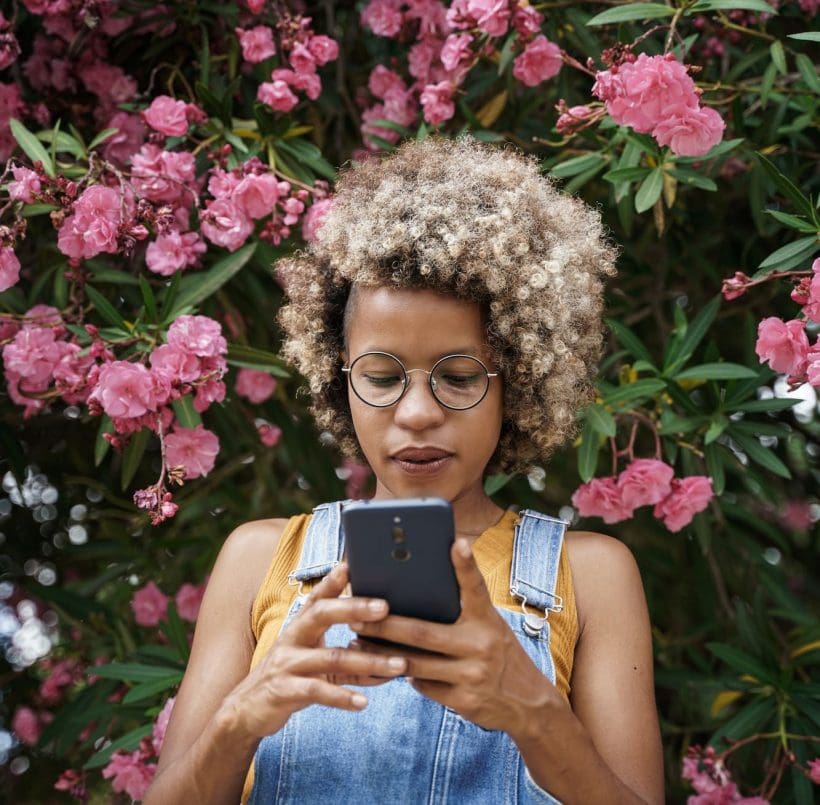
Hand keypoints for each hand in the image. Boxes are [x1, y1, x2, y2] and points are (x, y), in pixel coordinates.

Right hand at [221, 563, 406, 741]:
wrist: (247, 711)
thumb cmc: (290, 678)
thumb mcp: (315, 659)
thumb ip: (348, 652)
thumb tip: (391, 650)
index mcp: (300, 625)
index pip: (319, 597)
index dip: (333, 580)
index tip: (352, 564)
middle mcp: (292, 638)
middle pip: (322, 614)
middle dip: (354, 608)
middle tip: (385, 607)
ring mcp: (287, 664)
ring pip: (331, 657)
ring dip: (368, 661)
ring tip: (398, 665)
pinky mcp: (284, 691)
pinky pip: (317, 691)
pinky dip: (342, 697)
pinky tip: (363, 703)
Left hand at [349, 539, 560, 736]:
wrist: (529, 703)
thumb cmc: (499, 653)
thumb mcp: (489, 627)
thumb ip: (463, 610)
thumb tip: (420, 590)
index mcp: (487, 619)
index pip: (476, 587)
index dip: (466, 564)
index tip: (457, 542)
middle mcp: (481, 643)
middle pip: (422, 632)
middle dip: (384, 625)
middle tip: (356, 615)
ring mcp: (473, 674)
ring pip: (415, 663)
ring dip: (383, 654)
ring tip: (358, 642)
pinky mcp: (465, 701)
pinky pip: (424, 686)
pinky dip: (405, 676)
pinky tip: (387, 667)